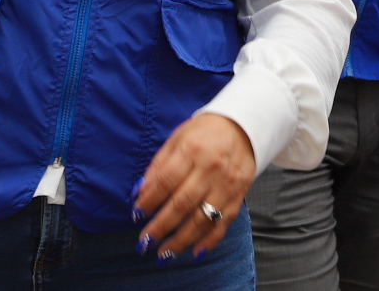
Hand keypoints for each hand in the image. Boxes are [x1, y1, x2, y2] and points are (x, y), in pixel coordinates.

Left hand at [133, 113, 255, 260]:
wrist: (242, 126)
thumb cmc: (204, 132)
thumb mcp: (178, 138)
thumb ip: (159, 165)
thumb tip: (140, 192)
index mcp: (192, 150)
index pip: (166, 181)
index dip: (149, 200)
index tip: (136, 214)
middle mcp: (211, 168)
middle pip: (182, 203)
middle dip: (161, 226)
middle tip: (145, 242)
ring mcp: (227, 184)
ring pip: (203, 218)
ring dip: (182, 239)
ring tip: (164, 253)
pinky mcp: (239, 195)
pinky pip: (223, 222)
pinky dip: (209, 240)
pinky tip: (194, 252)